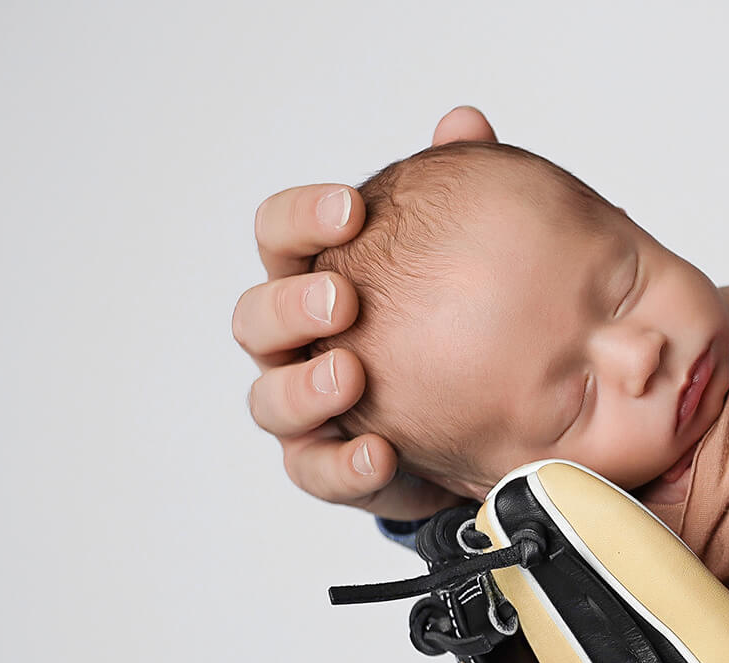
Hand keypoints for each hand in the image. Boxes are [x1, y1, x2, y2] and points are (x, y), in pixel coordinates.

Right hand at [233, 105, 496, 520]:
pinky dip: (345, 466)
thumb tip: (464, 124)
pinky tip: (382, 452)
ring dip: (306, 389)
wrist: (473, 415)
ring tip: (350, 376)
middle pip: (255, 320)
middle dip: (292, 307)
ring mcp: (306, 410)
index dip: (303, 218)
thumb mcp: (454, 256)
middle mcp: (293, 346)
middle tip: (341, 300)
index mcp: (312, 278)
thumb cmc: (442, 324)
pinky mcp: (334, 468)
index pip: (280, 236)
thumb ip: (454, 190)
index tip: (352, 207)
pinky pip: (318, 472)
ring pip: (271, 402)